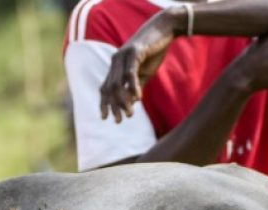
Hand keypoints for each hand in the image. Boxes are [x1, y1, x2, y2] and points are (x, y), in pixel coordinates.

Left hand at [100, 8, 175, 122]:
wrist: (163, 30)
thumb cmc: (153, 52)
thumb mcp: (143, 74)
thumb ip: (135, 88)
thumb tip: (130, 104)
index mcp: (116, 66)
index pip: (105, 88)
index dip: (104, 103)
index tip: (105, 118)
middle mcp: (116, 61)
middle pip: (110, 88)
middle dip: (113, 106)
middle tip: (119, 121)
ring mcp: (123, 56)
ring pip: (118, 83)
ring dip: (122, 101)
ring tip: (129, 114)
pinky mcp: (134, 52)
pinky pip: (130, 74)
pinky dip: (133, 88)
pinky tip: (139, 99)